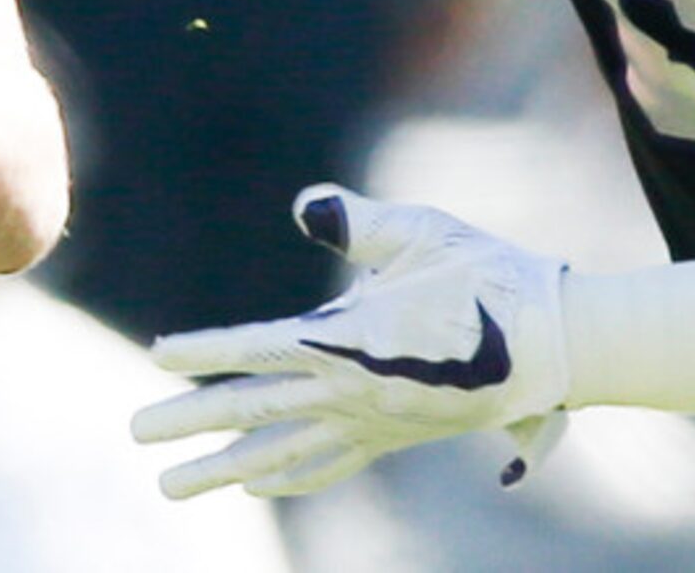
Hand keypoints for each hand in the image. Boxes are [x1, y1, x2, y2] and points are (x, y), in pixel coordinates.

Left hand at [131, 184, 574, 498]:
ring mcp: (373, 422)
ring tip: (173, 486)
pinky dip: (286, 475)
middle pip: (255, 411)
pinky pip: (329, 463)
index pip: (260, 349)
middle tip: (135, 436)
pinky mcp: (396, 435)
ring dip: (222, 469)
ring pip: (282, 453)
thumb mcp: (421, 233)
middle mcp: (352, 393)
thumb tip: (306, 209)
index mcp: (351, 343)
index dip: (206, 350)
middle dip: (190, 424)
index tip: (156, 354)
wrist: (558, 343)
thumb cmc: (488, 276)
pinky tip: (257, 483)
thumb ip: (356, 224)